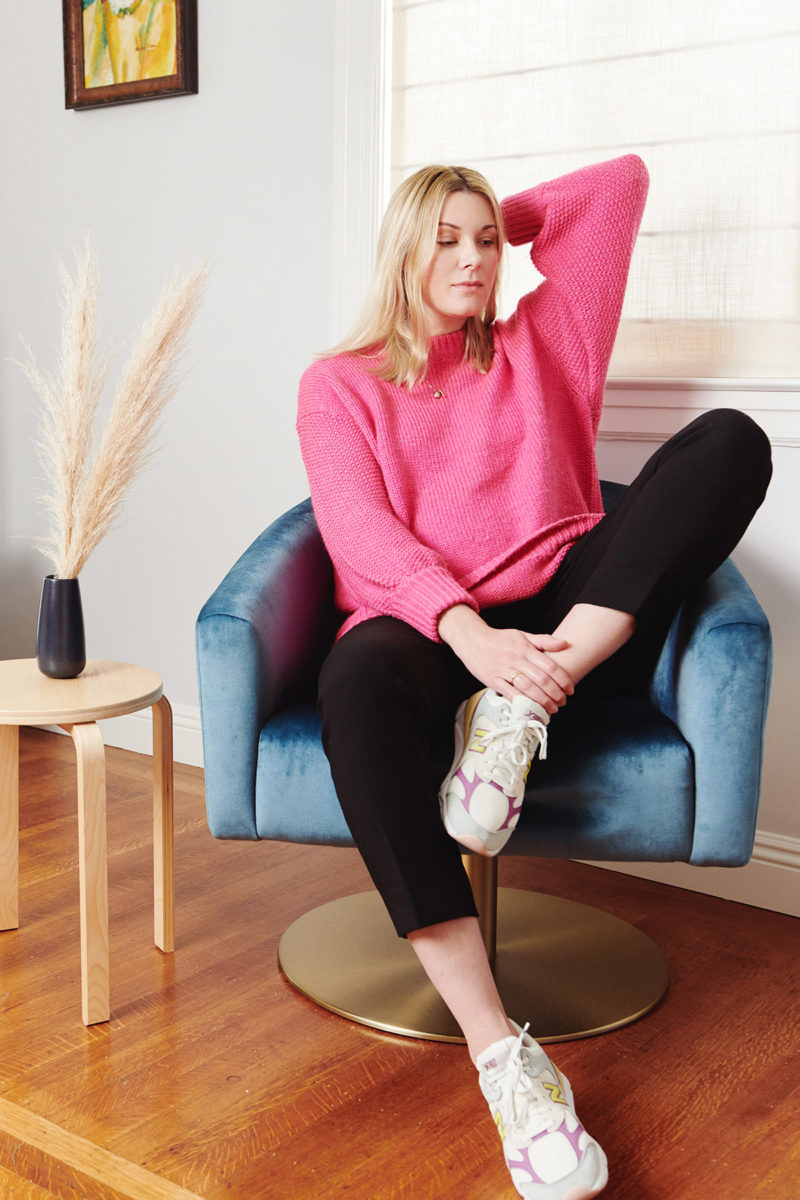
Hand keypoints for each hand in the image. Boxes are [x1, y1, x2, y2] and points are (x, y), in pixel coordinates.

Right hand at [438, 605, 574, 713]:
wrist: (472, 640)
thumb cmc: (499, 639)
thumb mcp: (522, 635)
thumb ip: (544, 641)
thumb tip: (564, 643)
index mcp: (526, 649)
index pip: (550, 667)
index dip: (563, 680)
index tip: (570, 689)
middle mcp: (516, 660)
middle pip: (541, 680)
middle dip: (556, 694)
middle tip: (562, 702)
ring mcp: (504, 671)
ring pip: (528, 689)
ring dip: (543, 702)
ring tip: (552, 709)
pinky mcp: (493, 681)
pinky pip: (510, 694)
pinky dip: (523, 703)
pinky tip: (532, 709)